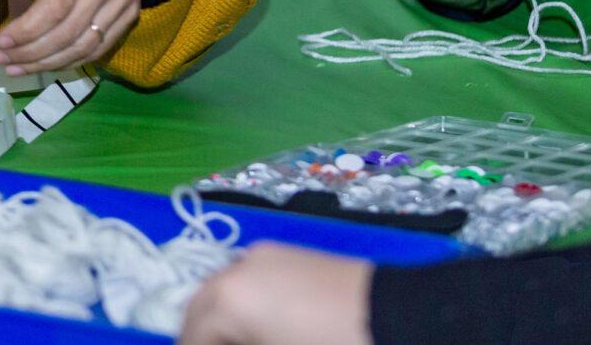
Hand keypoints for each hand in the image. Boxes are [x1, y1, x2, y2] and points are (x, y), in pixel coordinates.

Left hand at [0, 0, 142, 75]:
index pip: (53, 9)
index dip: (25, 32)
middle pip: (67, 33)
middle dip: (30, 53)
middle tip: (1, 59)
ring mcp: (123, 0)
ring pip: (84, 46)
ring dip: (48, 63)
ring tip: (16, 66)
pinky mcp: (131, 12)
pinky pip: (100, 47)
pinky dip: (71, 60)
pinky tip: (45, 62)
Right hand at [179, 243, 371, 344]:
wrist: (399, 319)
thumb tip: (228, 342)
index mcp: (227, 302)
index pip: (191, 339)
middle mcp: (234, 271)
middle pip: (197, 312)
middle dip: (203, 338)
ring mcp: (260, 258)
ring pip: (220, 294)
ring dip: (220, 322)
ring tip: (240, 342)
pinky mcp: (285, 255)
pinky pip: (246, 281)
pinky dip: (243, 305)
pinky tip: (262, 328)